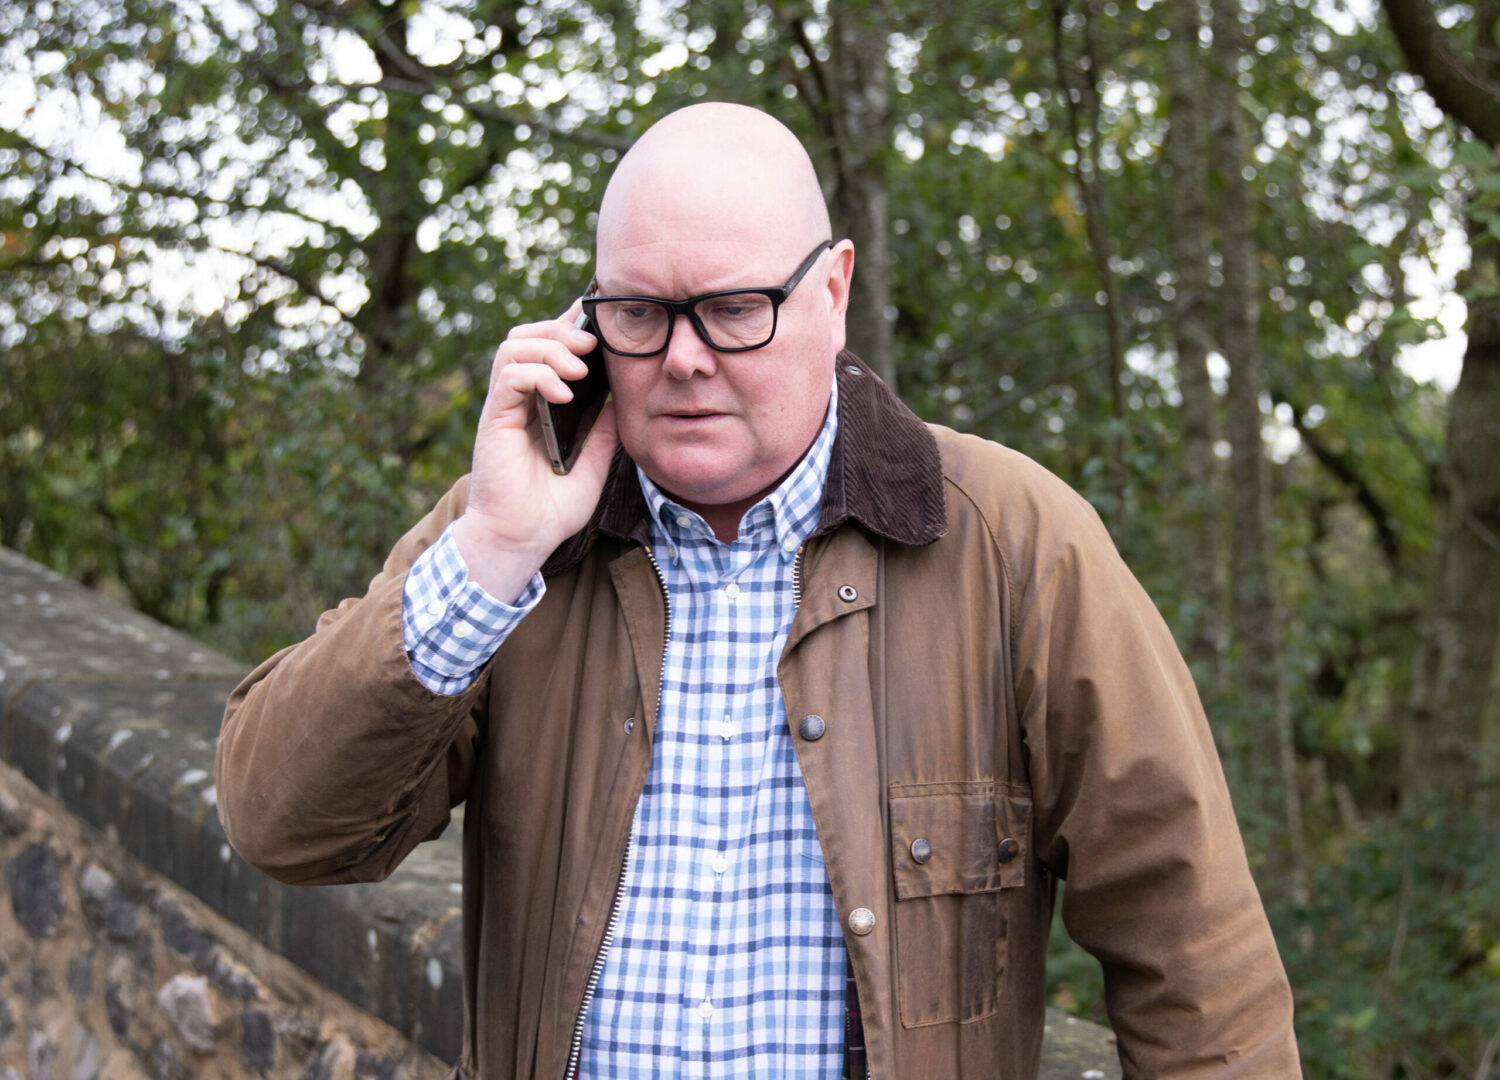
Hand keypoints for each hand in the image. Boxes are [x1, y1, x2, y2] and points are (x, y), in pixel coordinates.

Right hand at [452, 299, 619, 601]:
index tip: (602, 320)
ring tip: (580, 369)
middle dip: (563, 328)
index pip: (551, 346)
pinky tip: (563, 395)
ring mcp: (504, 406)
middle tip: (593, 343)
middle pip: (529, 333)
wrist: (523, 539)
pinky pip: (510, 377)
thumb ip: (606, 426)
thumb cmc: (554, 507)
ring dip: (552, 348)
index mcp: (541, 402)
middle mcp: (519, 398)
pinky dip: (539, 375)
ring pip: (515, 345)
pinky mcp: (494, 419)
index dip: (572, 324)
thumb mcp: (596, 461)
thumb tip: (624, 392)